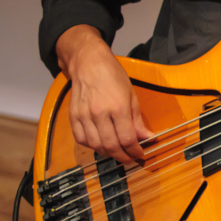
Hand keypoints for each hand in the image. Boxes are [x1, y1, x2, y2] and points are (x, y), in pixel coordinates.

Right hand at [56, 25, 153, 165]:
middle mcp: (100, 113)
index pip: (127, 139)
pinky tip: (100, 144)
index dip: (134, 151)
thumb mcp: (131, 95)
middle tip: (129, 158)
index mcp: (118, 107)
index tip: (139, 153)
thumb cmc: (112, 75)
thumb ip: (137, 120)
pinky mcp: (73, 116)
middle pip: (111, 146)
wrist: (88, 62)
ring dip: (108, 153)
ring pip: (96, 146)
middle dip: (123, 157)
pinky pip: (81, 139)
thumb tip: (147, 137)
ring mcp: (84, 115)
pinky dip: (92, 146)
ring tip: (116, 152)